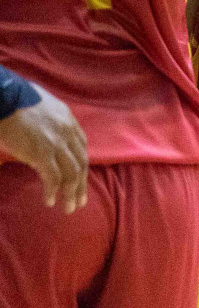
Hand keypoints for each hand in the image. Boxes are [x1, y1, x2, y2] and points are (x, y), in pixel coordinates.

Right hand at [0, 83, 88, 212]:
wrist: (6, 99)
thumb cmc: (18, 102)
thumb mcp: (44, 109)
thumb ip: (51, 123)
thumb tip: (47, 137)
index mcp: (69, 121)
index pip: (82, 147)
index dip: (82, 165)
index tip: (80, 179)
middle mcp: (67, 132)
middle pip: (81, 163)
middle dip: (81, 184)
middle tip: (80, 201)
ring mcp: (56, 143)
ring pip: (72, 173)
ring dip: (71, 193)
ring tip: (69, 208)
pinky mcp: (42, 153)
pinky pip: (53, 177)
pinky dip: (53, 191)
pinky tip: (49, 201)